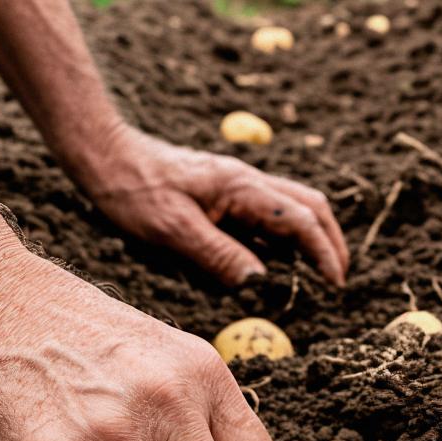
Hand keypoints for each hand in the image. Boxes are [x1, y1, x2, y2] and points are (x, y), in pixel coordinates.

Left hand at [77, 126, 349, 286]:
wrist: (105, 157)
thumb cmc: (133, 191)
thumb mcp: (173, 230)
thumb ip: (219, 255)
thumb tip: (260, 283)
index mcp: (241, 187)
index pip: (300, 218)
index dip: (323, 252)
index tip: (335, 283)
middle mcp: (246, 182)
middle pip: (308, 205)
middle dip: (330, 241)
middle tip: (336, 279)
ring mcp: (235, 187)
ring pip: (290, 207)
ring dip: (308, 238)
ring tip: (314, 275)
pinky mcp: (221, 195)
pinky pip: (263, 215)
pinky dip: (281, 238)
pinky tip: (273, 263)